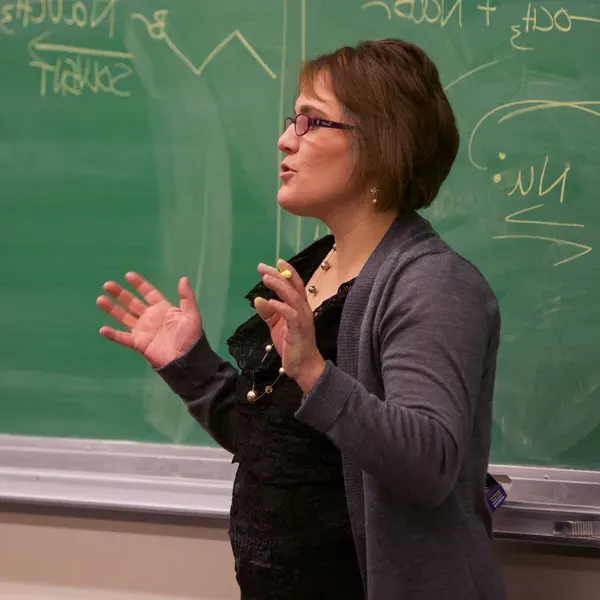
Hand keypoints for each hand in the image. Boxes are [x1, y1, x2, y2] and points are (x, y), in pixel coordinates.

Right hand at [96, 272, 201, 368]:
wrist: (188, 359)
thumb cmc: (191, 337)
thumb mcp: (192, 315)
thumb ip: (187, 297)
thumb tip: (183, 278)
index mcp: (163, 309)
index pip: (148, 293)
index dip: (139, 284)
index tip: (128, 275)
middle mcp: (150, 317)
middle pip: (132, 302)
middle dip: (120, 294)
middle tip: (107, 284)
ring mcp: (143, 330)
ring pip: (124, 317)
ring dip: (112, 309)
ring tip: (100, 299)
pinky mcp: (139, 344)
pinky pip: (123, 338)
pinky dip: (113, 335)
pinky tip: (103, 329)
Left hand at [255, 259, 325, 393]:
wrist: (304, 366)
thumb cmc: (292, 345)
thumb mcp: (276, 326)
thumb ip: (269, 313)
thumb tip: (258, 299)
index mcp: (299, 307)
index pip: (295, 285)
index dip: (287, 272)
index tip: (276, 261)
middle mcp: (303, 310)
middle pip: (292, 287)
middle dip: (278, 275)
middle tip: (262, 267)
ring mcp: (302, 319)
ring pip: (292, 297)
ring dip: (279, 286)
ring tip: (266, 278)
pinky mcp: (298, 330)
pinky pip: (290, 315)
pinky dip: (281, 307)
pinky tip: (271, 301)